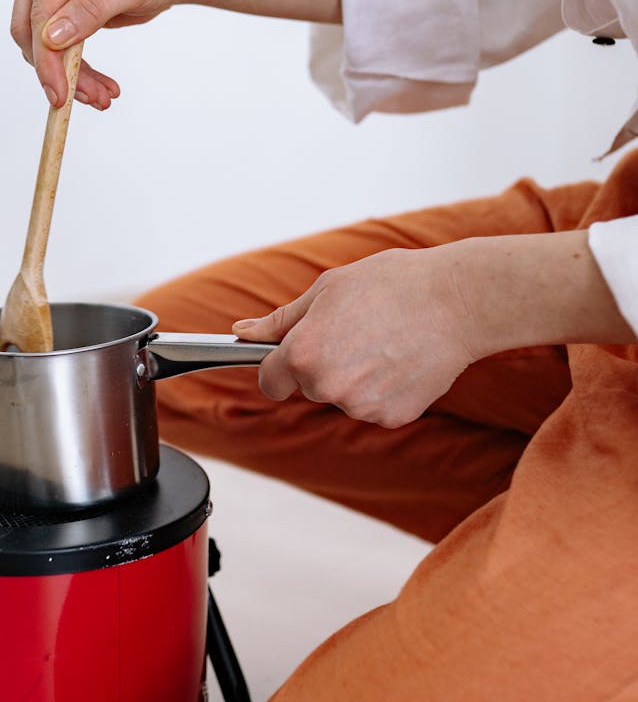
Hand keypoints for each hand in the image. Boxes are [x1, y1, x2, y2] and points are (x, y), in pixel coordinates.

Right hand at [10, 0, 204, 108]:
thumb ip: (93, 7)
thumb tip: (52, 38)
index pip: (41, 8)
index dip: (48, 56)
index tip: (62, 94)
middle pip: (31, 28)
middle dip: (59, 70)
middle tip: (94, 100)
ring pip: (40, 43)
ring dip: (69, 75)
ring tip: (103, 97)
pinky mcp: (56, 4)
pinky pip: (54, 45)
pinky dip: (74, 69)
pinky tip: (98, 87)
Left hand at [234, 231, 634, 427]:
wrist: (457, 301)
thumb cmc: (391, 284)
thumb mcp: (328, 289)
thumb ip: (281, 320)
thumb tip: (242, 332)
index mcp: (304, 353)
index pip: (270, 380)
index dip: (279, 365)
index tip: (293, 355)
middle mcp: (328, 386)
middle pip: (308, 386)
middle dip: (322, 363)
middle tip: (355, 329)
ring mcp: (362, 407)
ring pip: (343, 396)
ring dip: (354, 376)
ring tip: (383, 339)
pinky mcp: (393, 417)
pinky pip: (374, 406)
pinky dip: (384, 389)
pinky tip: (402, 359)